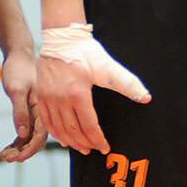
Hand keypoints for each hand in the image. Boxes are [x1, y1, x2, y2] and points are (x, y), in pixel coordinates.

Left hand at [0, 42, 44, 161]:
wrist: (19, 55)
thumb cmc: (18, 69)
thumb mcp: (17, 90)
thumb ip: (20, 112)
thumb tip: (22, 134)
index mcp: (43, 108)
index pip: (39, 136)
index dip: (29, 150)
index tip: (16, 158)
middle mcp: (43, 113)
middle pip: (36, 140)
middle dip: (22, 152)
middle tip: (6, 158)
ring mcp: (36, 113)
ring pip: (30, 137)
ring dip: (19, 148)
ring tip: (4, 155)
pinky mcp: (29, 111)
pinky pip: (26, 131)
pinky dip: (17, 140)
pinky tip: (8, 148)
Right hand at [35, 23, 149, 154]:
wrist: (61, 37)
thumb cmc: (84, 51)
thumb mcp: (107, 67)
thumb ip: (127, 83)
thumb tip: (145, 97)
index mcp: (78, 94)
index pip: (89, 126)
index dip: (98, 140)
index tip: (104, 147)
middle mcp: (60, 99)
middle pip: (73, 131)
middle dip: (85, 143)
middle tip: (93, 150)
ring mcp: (48, 98)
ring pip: (59, 129)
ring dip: (70, 141)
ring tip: (80, 147)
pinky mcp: (41, 95)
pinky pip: (46, 120)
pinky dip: (55, 133)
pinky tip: (62, 138)